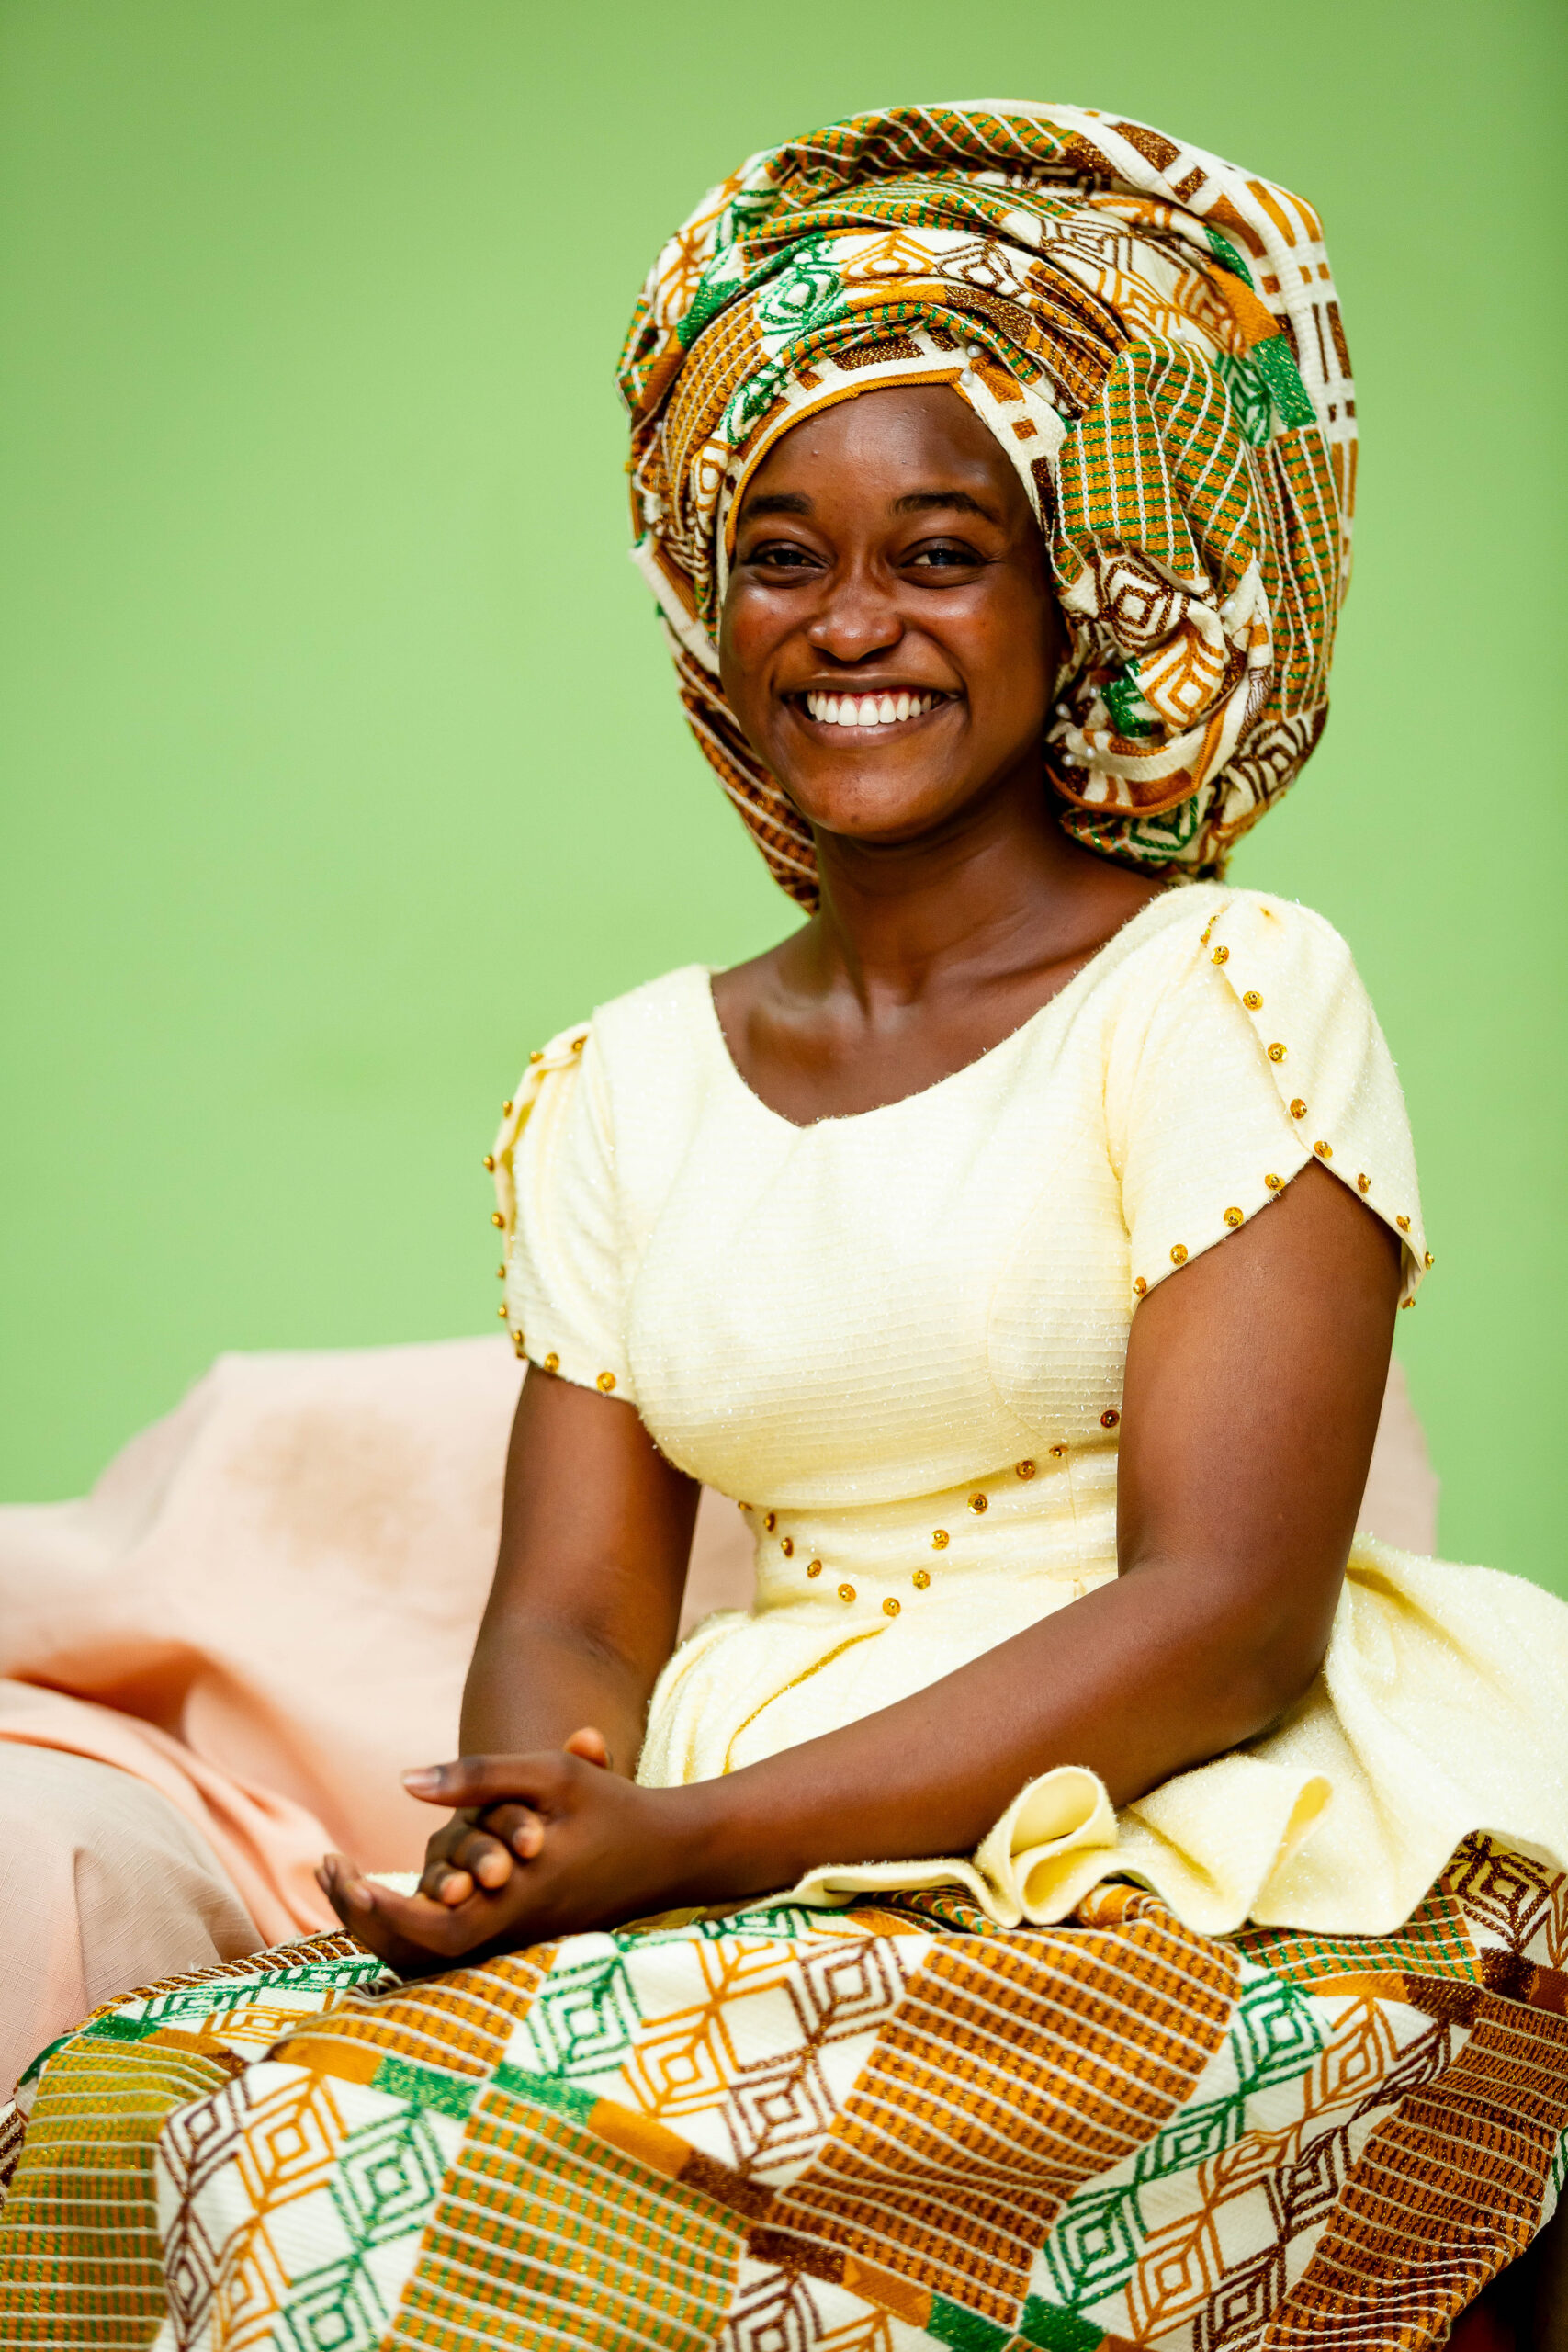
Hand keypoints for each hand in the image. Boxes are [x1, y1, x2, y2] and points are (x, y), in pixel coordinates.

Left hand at [315, 1731, 703, 1976]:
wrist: (671, 1851)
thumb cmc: (611, 1807)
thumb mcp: (550, 1774)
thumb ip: (478, 1775)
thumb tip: (403, 1781)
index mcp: (517, 1901)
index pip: (428, 1931)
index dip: (375, 1909)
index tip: (339, 1869)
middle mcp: (510, 1934)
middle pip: (415, 1955)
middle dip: (361, 1918)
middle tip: (325, 1870)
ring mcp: (515, 1942)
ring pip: (429, 1959)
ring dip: (380, 1923)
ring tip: (341, 1881)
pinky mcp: (519, 1938)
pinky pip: (449, 1950)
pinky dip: (409, 1928)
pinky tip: (385, 1893)